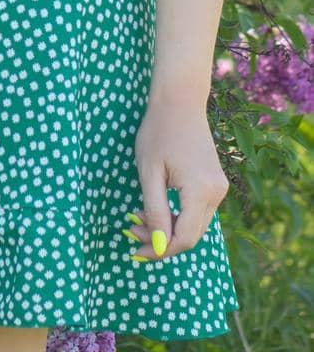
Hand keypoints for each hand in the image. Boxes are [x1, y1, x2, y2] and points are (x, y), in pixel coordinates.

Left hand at [126, 97, 229, 261]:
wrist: (180, 101)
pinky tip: (156, 208)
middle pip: (191, 235)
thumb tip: (160, 246)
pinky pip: (197, 211)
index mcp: (200, 191)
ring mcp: (219, 188)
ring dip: (168, 229)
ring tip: (139, 220)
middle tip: (131, 234)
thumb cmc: (158, 131)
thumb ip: (155, 210)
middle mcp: (216, 194)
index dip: (159, 250)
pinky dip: (177, 216)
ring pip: (195, 225)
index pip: (183, 238)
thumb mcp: (149, 172)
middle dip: (161, 241)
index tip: (135, 251)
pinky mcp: (216, 183)